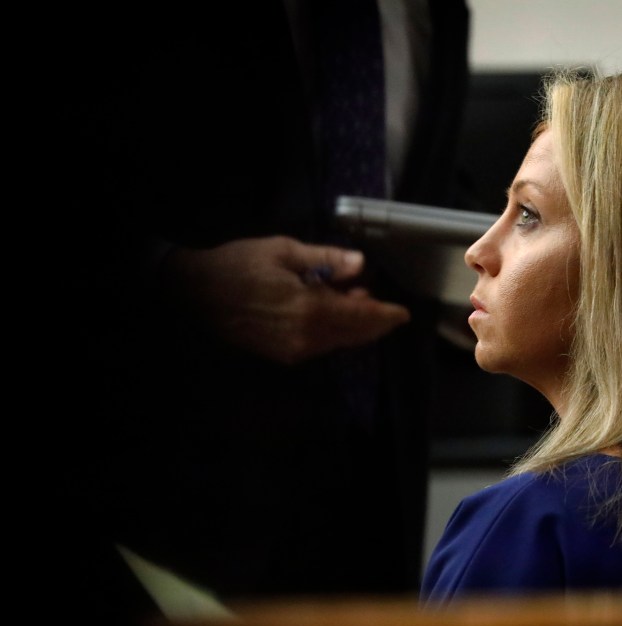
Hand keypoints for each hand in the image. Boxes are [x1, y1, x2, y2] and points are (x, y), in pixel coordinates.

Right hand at [162, 236, 409, 363]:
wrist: (195, 293)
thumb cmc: (238, 266)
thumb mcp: (284, 251)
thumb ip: (327, 259)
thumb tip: (360, 264)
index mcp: (310, 310)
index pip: (362, 317)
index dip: (386, 315)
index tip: (403, 313)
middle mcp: (307, 337)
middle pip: (355, 335)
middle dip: (374, 321)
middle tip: (385, 305)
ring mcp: (294, 350)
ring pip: (340, 341)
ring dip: (354, 325)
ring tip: (354, 299)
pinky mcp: (284, 356)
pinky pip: (321, 345)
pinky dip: (335, 331)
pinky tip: (332, 311)